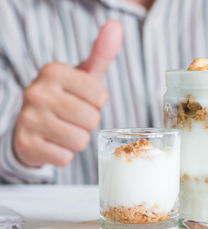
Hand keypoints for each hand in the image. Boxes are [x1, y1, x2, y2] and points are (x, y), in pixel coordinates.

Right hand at [13, 20, 123, 166]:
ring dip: (78, 139)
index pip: (101, 97)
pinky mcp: (26, 145)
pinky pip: (65, 158)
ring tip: (65, 129)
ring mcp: (28, 119)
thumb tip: (117, 26)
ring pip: (80, 141)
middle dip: (89, 122)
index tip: (83, 99)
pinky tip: (54, 142)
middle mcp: (37, 93)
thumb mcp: (84, 74)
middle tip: (74, 116)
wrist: (32, 121)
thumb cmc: (68, 95)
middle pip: (91, 120)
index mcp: (54, 72)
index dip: (98, 103)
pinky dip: (64, 154)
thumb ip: (102, 53)